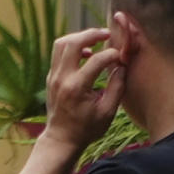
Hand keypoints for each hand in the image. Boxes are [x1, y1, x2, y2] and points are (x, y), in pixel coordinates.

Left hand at [41, 26, 125, 151]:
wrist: (61, 139)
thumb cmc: (86, 128)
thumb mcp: (108, 111)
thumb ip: (117, 87)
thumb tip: (122, 65)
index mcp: (77, 87)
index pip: (97, 59)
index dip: (113, 54)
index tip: (121, 57)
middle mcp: (62, 78)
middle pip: (72, 42)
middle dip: (91, 34)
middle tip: (107, 34)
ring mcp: (53, 76)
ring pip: (61, 44)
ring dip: (79, 37)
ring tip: (96, 41)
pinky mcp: (51, 77)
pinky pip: (58, 53)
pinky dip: (72, 47)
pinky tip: (87, 53)